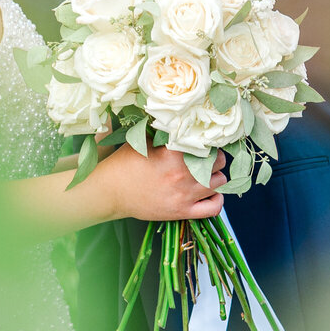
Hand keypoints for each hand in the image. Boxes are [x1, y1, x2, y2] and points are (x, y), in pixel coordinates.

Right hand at [93, 143, 225, 222]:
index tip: (204, 139)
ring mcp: (184, 195)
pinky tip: (212, 193)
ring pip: (219, 183)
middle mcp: (182, 174)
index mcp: (173, 154)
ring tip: (208, 173)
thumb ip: (162, 132)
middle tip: (207, 156)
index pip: (205, 143)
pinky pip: (213, 208)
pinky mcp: (182, 212)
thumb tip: (179, 118)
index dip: (207, 139)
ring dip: (216, 176)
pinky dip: (217, 200)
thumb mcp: (142, 141)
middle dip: (214, 157)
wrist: (111, 192)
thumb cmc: (124, 164)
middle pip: (217, 161)